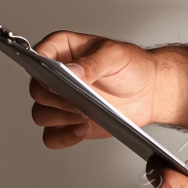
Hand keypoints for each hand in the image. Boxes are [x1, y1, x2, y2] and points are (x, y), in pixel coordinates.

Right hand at [30, 32, 165, 148]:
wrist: (150, 92)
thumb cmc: (132, 67)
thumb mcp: (114, 56)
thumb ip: (91, 63)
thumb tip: (71, 71)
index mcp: (64, 50)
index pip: (39, 54)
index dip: (40, 66)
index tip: (52, 77)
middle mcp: (58, 76)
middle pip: (37, 90)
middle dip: (55, 98)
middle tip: (76, 99)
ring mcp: (62, 100)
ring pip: (40, 114)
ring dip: (60, 117)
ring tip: (84, 114)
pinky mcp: (69, 122)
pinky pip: (52, 136)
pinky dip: (64, 136)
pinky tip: (83, 129)